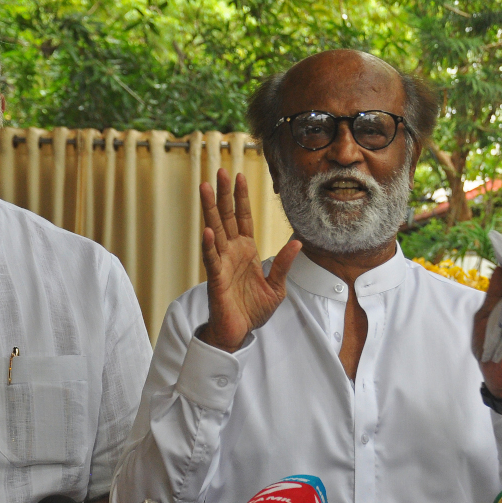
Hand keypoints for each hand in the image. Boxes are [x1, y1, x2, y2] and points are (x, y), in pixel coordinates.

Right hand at [199, 168, 300, 351]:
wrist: (240, 332)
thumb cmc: (254, 310)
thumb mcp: (276, 286)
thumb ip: (284, 264)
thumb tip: (296, 242)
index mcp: (246, 251)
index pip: (243, 218)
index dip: (241, 197)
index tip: (240, 176)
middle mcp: (232, 253)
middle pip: (227, 217)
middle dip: (223, 194)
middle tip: (219, 170)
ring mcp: (222, 264)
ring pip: (215, 231)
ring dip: (210, 210)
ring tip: (204, 188)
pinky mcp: (216, 279)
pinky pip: (212, 260)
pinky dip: (209, 245)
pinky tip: (208, 230)